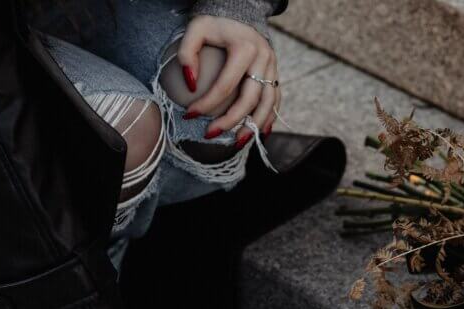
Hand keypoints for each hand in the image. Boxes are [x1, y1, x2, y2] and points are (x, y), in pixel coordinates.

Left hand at [179, 15, 279, 144]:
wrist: (242, 11)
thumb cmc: (216, 21)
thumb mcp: (196, 29)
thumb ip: (187, 53)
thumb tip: (191, 84)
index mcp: (244, 48)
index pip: (225, 85)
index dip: (206, 103)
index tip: (189, 115)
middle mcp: (263, 59)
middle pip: (250, 99)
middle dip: (231, 121)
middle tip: (211, 134)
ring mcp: (273, 67)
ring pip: (268, 103)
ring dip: (254, 126)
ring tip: (238, 142)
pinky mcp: (275, 73)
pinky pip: (276, 99)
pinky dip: (269, 117)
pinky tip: (260, 132)